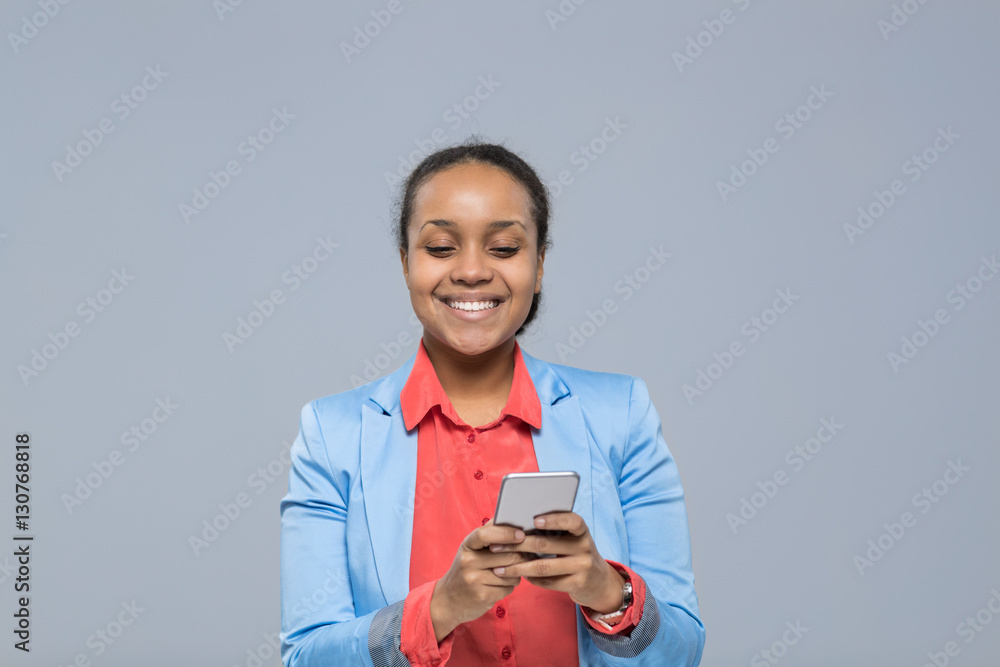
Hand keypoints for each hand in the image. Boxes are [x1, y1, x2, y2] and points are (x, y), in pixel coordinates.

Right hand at [429, 521, 534, 641]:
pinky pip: (508, 588)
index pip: (485, 534)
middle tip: (522, 558)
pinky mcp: (482, 596)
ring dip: (515, 574)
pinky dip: (509, 587)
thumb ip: (489, 534)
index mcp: (467, 545)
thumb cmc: (466, 569)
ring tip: (506, 574)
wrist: (448, 600)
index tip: (521, 534)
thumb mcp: (471, 549)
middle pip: (508, 555)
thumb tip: (512, 521)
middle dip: (520, 557)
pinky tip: (499, 586)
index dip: (506, 533)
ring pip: (512, 573)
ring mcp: (474, 580)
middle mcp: (468, 561)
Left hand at [487, 512, 625, 613]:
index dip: (554, 519)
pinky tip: (516, 576)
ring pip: (544, 566)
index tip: (534, 519)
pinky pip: (548, 582)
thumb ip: (553, 531)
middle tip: (496, 546)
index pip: (571, 520)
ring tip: (499, 568)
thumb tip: (517, 526)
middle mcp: (585, 546)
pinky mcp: (577, 584)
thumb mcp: (572, 539)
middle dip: (518, 545)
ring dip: (518, 567)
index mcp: (581, 530)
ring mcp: (583, 566)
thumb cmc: (575, 553)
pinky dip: (530, 579)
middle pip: (547, 544)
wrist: (598, 581)